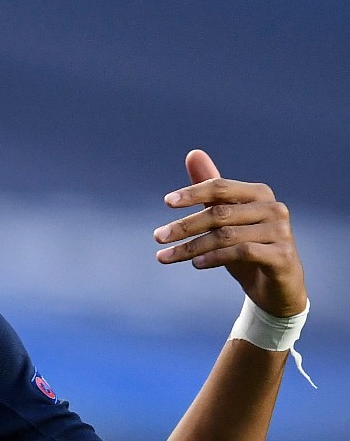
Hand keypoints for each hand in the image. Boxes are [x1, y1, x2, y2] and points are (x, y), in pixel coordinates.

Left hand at [153, 150, 306, 317]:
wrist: (277, 287)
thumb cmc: (248, 247)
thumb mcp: (226, 220)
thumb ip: (211, 191)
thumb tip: (193, 153)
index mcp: (259, 194)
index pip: (221, 187)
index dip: (193, 192)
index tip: (167, 202)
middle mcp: (274, 208)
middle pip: (219, 213)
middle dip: (184, 225)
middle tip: (157, 236)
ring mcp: (281, 232)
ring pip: (225, 235)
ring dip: (191, 247)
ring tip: (165, 256)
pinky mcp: (282, 255)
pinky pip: (241, 252)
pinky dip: (214, 257)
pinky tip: (195, 263)